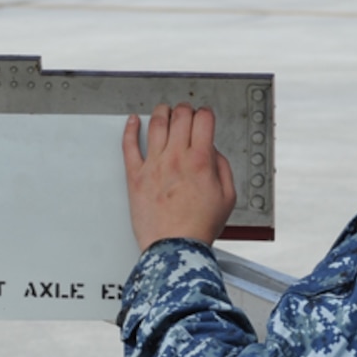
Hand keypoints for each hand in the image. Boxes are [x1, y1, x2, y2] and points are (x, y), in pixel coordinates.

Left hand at [123, 103, 235, 251]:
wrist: (175, 247)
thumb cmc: (199, 227)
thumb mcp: (227, 197)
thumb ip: (222, 168)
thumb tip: (213, 151)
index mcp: (200, 161)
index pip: (203, 120)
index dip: (206, 114)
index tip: (205, 117)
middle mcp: (176, 158)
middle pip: (180, 116)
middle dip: (186, 109)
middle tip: (186, 113)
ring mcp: (153, 165)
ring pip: (156, 124)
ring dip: (162, 112)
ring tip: (164, 111)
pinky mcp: (136, 175)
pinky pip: (129, 145)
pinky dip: (130, 129)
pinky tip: (133, 121)